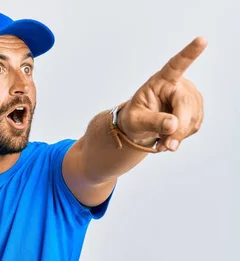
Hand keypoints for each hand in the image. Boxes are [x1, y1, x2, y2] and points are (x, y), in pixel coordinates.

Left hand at [118, 36, 206, 151]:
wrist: (139, 126)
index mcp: (160, 81)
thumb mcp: (135, 120)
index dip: (190, 53)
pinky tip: (170, 137)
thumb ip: (152, 122)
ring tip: (162, 141)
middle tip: (166, 146)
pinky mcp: (195, 109)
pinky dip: (182, 136)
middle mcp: (179, 85)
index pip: (176, 65)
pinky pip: (194, 126)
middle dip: (178, 129)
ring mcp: (190, 96)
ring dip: (178, 135)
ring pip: (193, 119)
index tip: (202, 39)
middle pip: (187, 105)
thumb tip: (173, 125)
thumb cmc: (134, 118)